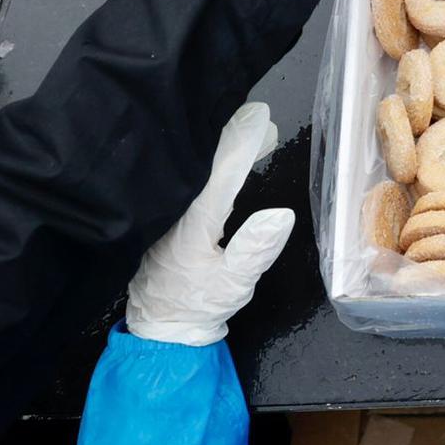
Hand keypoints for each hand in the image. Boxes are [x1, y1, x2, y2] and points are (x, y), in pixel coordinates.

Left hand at [126, 103, 295, 346]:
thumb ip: (255, 248)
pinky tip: (222, 162)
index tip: (260, 117)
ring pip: (191, 168)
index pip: (220, 173)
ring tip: (248, 132)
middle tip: (258, 117)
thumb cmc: (198, 305)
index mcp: (192, 222)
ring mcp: (165, 212)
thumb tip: (282, 214)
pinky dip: (206, 165)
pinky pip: (185, 179)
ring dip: (217, 149)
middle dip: (229, 135)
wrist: (161, 327)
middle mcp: (173, 209)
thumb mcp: (233, 283)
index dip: (241, 143)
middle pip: (201, 161)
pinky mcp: (163, 218)